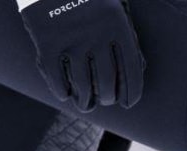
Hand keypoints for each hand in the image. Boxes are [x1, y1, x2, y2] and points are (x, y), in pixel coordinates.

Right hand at [18, 0, 145, 113]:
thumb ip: (126, 32)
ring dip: (86, 102)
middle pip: (107, 83)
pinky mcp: (47, 43)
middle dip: (109, 98)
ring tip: (86, 104)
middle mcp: (97, 35)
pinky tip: (66, 94)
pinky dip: (62, 92)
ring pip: (83, 87)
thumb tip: (139, 68)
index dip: (132, 93)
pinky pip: (57, 79)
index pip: (131, 71)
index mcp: (118, 25)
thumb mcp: (115, 4)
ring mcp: (71, 40)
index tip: (128, 103)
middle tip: (106, 101)